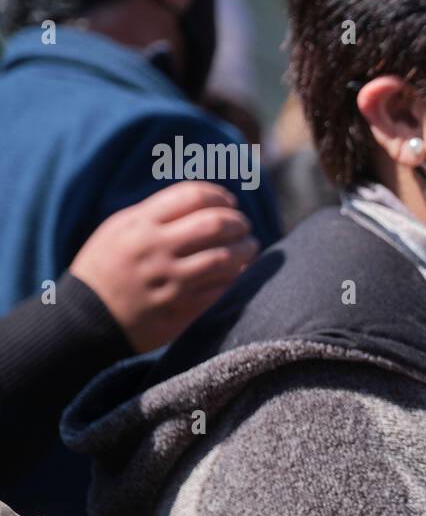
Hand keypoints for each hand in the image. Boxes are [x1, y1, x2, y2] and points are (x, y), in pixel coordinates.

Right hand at [70, 182, 258, 351]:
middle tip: (244, 226)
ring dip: (246, 249)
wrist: (85, 320)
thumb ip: (158, 214)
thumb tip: (207, 202)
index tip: (229, 202)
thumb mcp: (119, 230)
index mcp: (139, 225)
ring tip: (250, 247)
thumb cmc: (106, 268)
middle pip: (215, 224)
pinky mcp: (182, 308)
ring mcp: (171, 281)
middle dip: (238, 222)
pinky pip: (221, 287)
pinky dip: (237, 276)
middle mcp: (156, 250)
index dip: (219, 196)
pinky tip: (240, 271)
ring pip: (225, 257)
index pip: (192, 196)